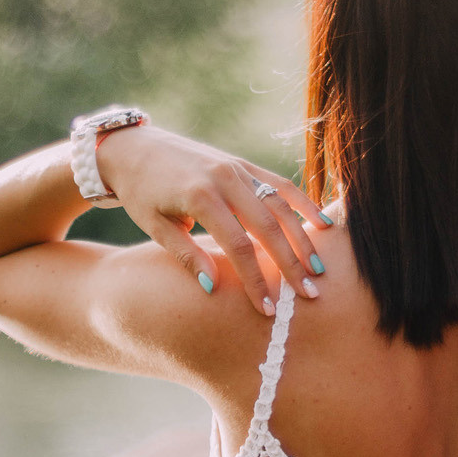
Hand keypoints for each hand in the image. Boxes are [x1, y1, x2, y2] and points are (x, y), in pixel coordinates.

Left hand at [94, 123, 330, 316]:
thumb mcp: (154, 226)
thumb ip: (186, 254)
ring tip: (319, 268)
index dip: (255, 280)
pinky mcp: (242, 164)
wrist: (134, 148)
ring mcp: (237, 167)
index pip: (238, 246)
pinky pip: (279, 184)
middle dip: (291, 262)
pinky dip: (302, 203)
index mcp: (200, 196)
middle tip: (309, 293)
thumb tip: (212, 288)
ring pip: (281, 204)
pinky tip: (323, 224)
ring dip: (303, 237)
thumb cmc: (141, 192)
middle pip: (268, 226)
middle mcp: (224, 178)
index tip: (268, 308)